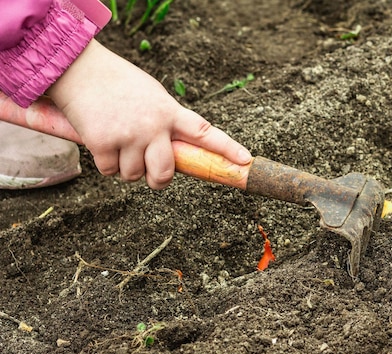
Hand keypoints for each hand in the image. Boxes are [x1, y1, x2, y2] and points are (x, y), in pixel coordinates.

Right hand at [47, 40, 250, 188]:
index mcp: (170, 112)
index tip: (245, 161)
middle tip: (151, 175)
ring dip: (125, 167)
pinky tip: (101, 141)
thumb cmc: (119, 84)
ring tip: (118, 141)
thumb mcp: (153, 97)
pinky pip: (110, 171)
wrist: (79, 68)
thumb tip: (175, 154)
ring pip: (134, 175)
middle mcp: (154, 126)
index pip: (205, 133)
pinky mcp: (104, 143)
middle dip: (158, 180)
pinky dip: (105, 163)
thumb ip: (167, 123)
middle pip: (165, 172)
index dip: (227, 149)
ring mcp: (130, 135)